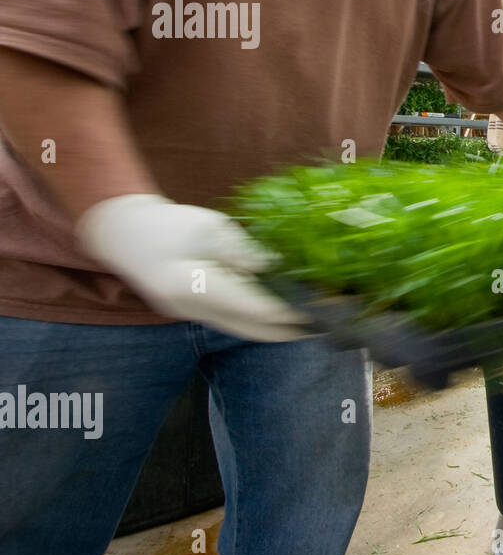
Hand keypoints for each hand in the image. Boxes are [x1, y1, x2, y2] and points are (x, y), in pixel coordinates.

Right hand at [76, 194, 312, 341]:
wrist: (122, 234)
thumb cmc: (167, 224)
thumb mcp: (210, 229)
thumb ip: (243, 251)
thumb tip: (278, 269)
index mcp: (195, 286)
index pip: (255, 307)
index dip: (292, 311)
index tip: (322, 308)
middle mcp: (193, 310)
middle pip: (252, 330)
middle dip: (293, 330)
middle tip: (329, 324)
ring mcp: (191, 316)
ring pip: (244, 330)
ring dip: (279, 329)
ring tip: (314, 322)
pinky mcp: (194, 313)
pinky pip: (234, 322)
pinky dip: (261, 320)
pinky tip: (284, 314)